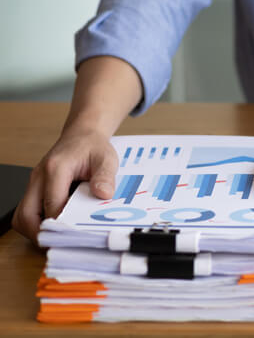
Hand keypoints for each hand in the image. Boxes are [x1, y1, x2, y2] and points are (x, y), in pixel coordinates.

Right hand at [12, 128, 118, 242]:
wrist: (82, 135)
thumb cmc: (93, 147)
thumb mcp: (106, 159)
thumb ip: (105, 177)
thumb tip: (103, 195)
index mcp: (56, 168)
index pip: (51, 204)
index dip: (61, 223)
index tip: (75, 235)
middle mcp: (39, 177)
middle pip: (25, 215)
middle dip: (41, 233)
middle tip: (61, 243)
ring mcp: (34, 183)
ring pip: (21, 216)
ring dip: (35, 230)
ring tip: (57, 237)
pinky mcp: (35, 189)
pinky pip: (27, 211)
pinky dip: (36, 223)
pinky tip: (55, 225)